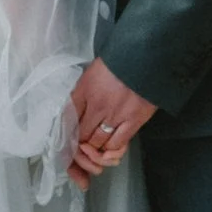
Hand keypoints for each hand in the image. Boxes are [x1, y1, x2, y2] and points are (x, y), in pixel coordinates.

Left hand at [67, 58, 156, 178]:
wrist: (146, 59)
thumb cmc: (118, 63)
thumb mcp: (92, 72)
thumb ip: (82, 91)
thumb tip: (75, 110)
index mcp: (84, 90)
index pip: (67, 117)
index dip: (65, 130)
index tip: (67, 135)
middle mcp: (97, 105)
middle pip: (80, 134)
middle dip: (78, 143)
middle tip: (81, 146)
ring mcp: (115, 115)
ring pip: (96, 143)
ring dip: (93, 148)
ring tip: (95, 147)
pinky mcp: (133, 122)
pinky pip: (116, 145)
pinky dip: (110, 151)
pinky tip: (109, 149)